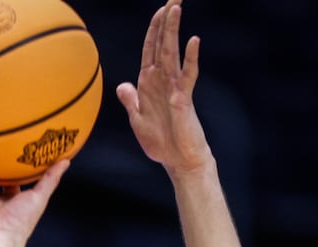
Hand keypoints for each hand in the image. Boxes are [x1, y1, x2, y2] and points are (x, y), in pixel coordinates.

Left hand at [115, 0, 211, 176]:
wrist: (178, 161)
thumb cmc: (161, 143)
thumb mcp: (138, 121)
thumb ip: (131, 101)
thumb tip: (123, 85)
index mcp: (149, 83)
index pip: (150, 49)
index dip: (154, 29)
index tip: (159, 9)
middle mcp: (162, 80)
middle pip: (164, 43)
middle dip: (167, 20)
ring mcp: (174, 87)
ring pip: (173, 52)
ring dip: (173, 30)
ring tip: (176, 7)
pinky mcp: (184, 99)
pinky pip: (188, 75)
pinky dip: (191, 58)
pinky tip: (194, 41)